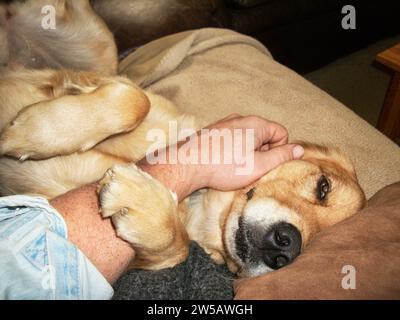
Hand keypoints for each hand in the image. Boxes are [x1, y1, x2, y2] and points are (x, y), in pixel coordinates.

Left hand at [139, 114, 303, 199]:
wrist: (188, 164)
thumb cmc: (224, 167)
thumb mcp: (259, 166)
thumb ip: (282, 156)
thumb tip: (299, 149)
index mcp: (256, 124)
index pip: (281, 133)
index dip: (279, 151)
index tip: (266, 164)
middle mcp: (241, 118)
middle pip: (264, 134)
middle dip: (262, 151)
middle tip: (251, 168)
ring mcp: (225, 123)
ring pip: (247, 137)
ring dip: (247, 152)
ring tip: (235, 167)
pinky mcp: (212, 130)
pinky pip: (231, 139)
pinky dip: (232, 150)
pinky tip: (222, 162)